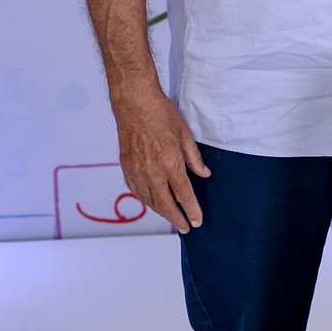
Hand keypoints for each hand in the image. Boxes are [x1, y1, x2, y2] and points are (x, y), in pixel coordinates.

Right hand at [112, 84, 208, 231]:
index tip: (197, 221)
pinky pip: (136, 191)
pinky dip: (146, 200)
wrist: (134, 102)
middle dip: (177, 218)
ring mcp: (136, 170)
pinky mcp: (126, 167)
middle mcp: (151, 171)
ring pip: (149, 200)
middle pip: (165, 204)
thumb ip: (194, 158)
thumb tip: (204, 174)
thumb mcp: (185, 134)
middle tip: (186, 227)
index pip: (183, 195)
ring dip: (161, 212)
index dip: (192, 210)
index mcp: (169, 163)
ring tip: (172, 217)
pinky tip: (152, 202)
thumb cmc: (160, 114)